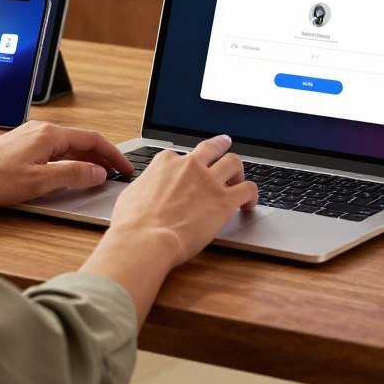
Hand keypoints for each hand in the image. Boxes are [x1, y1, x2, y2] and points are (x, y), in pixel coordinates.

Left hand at [0, 121, 133, 212]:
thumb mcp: (39, 182)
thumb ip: (73, 174)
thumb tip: (98, 172)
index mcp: (49, 134)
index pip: (92, 139)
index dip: (113, 155)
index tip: (126, 168)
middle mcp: (40, 131)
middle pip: (81, 141)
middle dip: (103, 156)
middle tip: (118, 173)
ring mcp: (29, 138)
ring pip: (68, 146)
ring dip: (87, 159)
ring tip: (100, 175)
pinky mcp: (20, 148)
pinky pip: (54, 151)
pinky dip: (70, 161)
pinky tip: (70, 174)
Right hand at [108, 134, 257, 267]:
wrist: (145, 239)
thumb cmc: (133, 223)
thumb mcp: (131, 194)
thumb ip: (145, 187)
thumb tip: (142, 192)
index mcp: (166, 162)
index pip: (181, 156)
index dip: (185, 166)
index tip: (187, 172)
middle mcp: (190, 166)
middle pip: (212, 148)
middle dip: (219, 145)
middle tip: (224, 144)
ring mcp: (209, 181)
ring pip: (234, 162)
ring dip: (238, 170)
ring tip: (239, 180)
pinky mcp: (225, 201)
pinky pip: (248, 189)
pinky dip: (252, 194)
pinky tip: (249, 203)